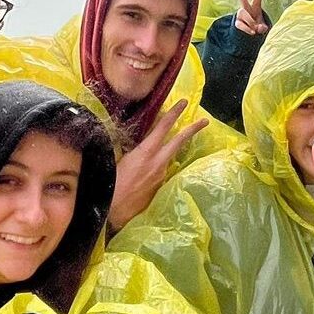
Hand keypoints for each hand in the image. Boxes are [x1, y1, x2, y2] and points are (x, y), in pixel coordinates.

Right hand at [108, 99, 207, 231]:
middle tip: (205, 120)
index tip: (184, 103)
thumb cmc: (109, 183)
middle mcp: (157, 163)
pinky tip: (153, 166)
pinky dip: (161, 163)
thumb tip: (132, 138)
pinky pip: (162, 169)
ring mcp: (160, 176)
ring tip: (177, 140)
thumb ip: (128, 147)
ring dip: (174, 147)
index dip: (174, 113)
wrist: (112, 211)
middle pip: (179, 141)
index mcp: (145, 152)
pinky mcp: (158, 187)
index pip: (162, 127)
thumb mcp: (116, 159)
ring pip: (170, 156)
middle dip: (192, 129)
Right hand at [233, 0, 268, 37]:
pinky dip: (247, 29)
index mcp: (255, 7)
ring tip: (254, 28)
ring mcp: (241, 15)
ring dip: (250, 21)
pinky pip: (241, 24)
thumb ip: (262, 27)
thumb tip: (257, 28)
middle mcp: (246, 9)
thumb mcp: (262, 27)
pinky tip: (252, 32)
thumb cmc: (258, 27)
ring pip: (243, 13)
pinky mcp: (237, 23)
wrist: (250, 34)